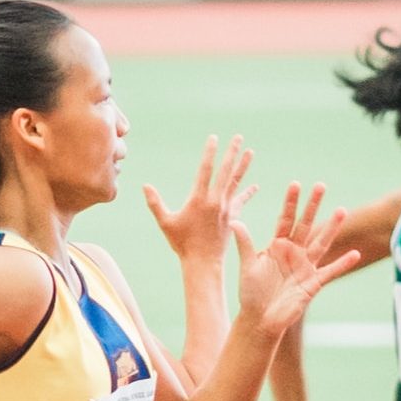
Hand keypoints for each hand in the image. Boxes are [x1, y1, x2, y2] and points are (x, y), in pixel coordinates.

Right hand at [143, 135, 252, 270]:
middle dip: (232, 153)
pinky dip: (248, 192)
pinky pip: (241, 201)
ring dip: (243, 166)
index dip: (210, 153)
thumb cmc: (182, 244)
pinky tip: (255, 186)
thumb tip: (145, 186)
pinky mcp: (232, 218)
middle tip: (239, 137)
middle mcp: (215, 201)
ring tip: (250, 152)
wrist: (203, 262)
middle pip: (226, 172)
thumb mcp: (166, 223)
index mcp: (199, 200)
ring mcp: (226, 209)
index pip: (205, 170)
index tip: (214, 138)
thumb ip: (155, 203)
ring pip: (236, 182)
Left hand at [234, 182, 360, 337]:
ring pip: (321, 243)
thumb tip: (234, 221)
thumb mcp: (247, 266)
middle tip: (321, 186)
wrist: (260, 319)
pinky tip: (355, 254)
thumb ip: (245, 243)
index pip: (285, 219)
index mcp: (277, 246)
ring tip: (342, 211)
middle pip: (306, 225)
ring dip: (332, 228)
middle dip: (313, 206)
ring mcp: (305, 267)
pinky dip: (342, 264)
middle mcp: (293, 253)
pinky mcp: (313, 283)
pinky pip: (330, 271)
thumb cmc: (251, 293)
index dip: (291, 203)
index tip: (296, 184)